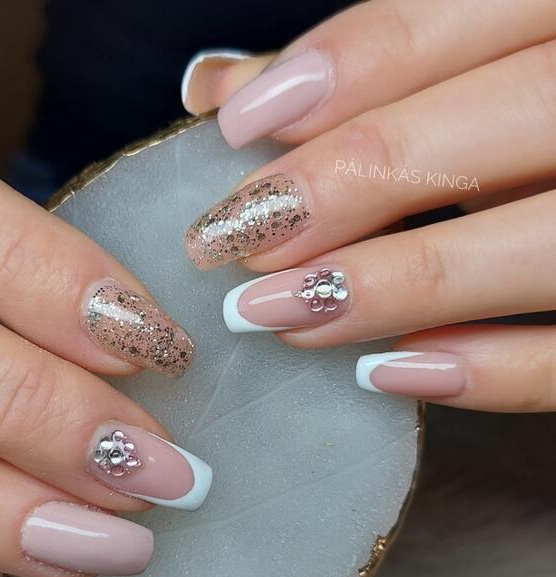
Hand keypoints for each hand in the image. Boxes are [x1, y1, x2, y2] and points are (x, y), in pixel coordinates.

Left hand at [182, 0, 555, 412]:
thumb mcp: (470, 67)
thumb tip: (220, 84)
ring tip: (273, 316)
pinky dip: (487, 372)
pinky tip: (385, 373)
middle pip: (484, 126)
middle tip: (234, 240)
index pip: (444, 16)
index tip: (235, 129)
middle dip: (343, 185)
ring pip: (536, 245)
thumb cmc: (533, 122)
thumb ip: (359, 75)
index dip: (338, 71)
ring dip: (391, 286)